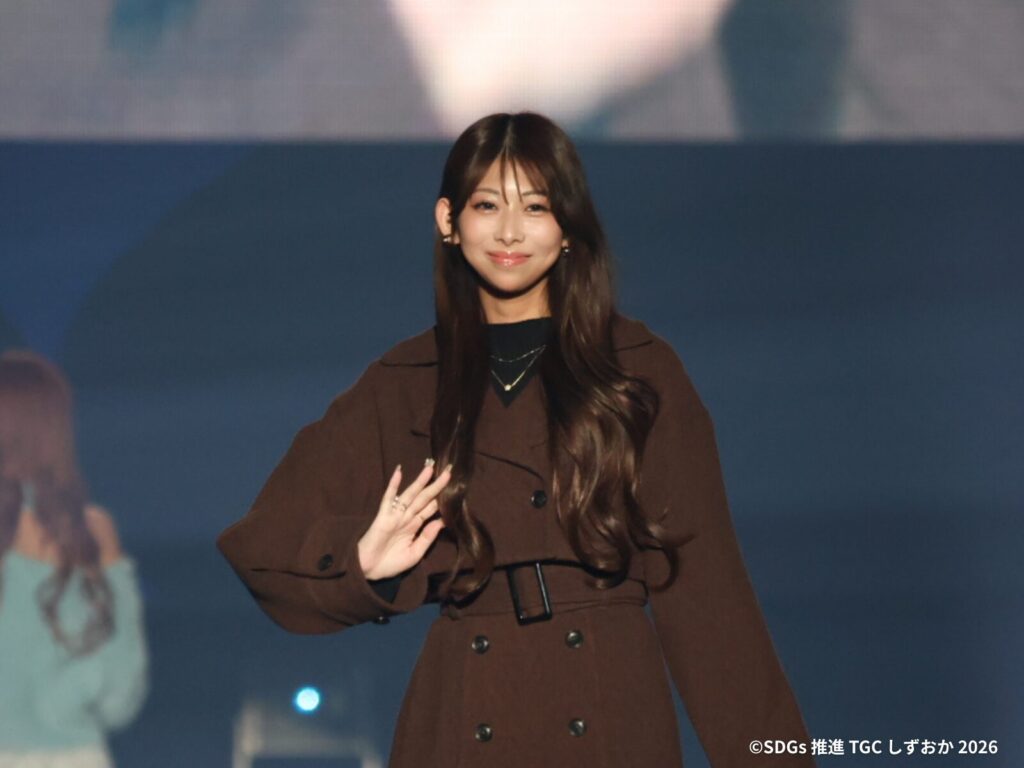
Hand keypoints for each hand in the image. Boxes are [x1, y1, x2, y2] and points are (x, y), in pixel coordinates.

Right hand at [357, 460, 451, 579]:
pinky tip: (399, 472)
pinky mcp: (383, 517)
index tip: (455, 487)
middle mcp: (407, 517)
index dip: (442, 498)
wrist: (369, 571)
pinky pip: (388, 499)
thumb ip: (427, 538)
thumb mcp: (414, 554)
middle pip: (425, 498)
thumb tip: (441, 522)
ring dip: (420, 481)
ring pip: (410, 495)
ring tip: (430, 468)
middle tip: (450, 470)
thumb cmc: (390, 563)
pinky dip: (393, 486)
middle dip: (437, 485)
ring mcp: (395, 515)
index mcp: (415, 526)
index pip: (431, 508)